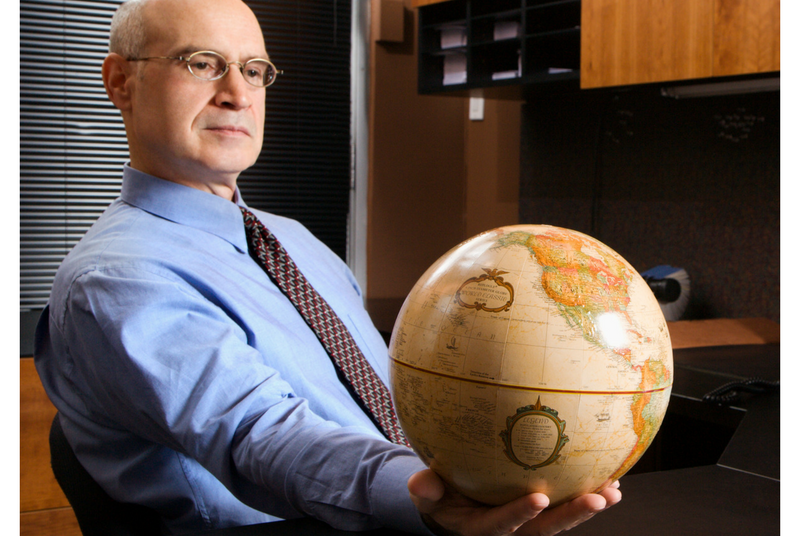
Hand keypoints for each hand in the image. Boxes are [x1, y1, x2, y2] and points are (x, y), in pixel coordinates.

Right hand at [408, 469, 620, 535]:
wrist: (454, 504)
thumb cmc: (440, 497)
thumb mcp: (427, 496)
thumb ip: (426, 490)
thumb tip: (420, 483)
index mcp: (482, 527)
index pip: (503, 523)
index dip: (520, 513)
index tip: (538, 498)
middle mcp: (512, 528)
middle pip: (545, 528)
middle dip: (572, 515)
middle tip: (596, 499)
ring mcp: (529, 522)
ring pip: (562, 519)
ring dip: (587, 507)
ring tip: (612, 491)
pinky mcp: (542, 511)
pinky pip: (566, 505)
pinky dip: (587, 495)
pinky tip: (611, 481)